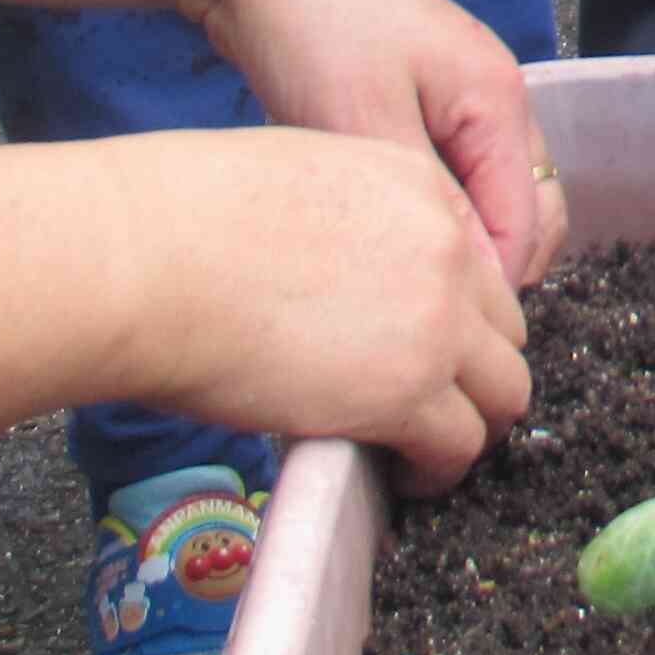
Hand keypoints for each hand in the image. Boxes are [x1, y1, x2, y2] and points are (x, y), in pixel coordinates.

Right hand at [122, 125, 533, 493]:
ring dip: (470, 425)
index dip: (457, 313)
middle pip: (503, 328)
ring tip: (424, 451)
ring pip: (504, 392)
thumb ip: (345, 222)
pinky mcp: (406, 392)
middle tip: (434, 403)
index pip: (474, 261)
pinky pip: (458, 445)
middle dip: (475, 370)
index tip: (428, 346)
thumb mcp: (294, 179)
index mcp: (417, 185)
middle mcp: (444, 248)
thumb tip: (336, 275)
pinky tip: (403, 475)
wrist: (151, 258)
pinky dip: (437, 469)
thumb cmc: (179, 215)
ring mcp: (436, 322)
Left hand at [185, 0, 568, 288]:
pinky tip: (377, 236)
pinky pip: (444, 175)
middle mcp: (494, 98)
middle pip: (527, 210)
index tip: (432, 337)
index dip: (490, 289)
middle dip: (492, 271)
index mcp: (500, 99)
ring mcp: (454, 97)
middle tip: (422, 317)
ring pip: (484, 195)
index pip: (528, 223)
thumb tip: (475, 286)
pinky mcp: (411, 100)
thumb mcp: (366, 125)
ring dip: (457, 242)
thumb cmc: (313, 25)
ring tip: (397, 285)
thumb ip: (430, 207)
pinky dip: (427, 212)